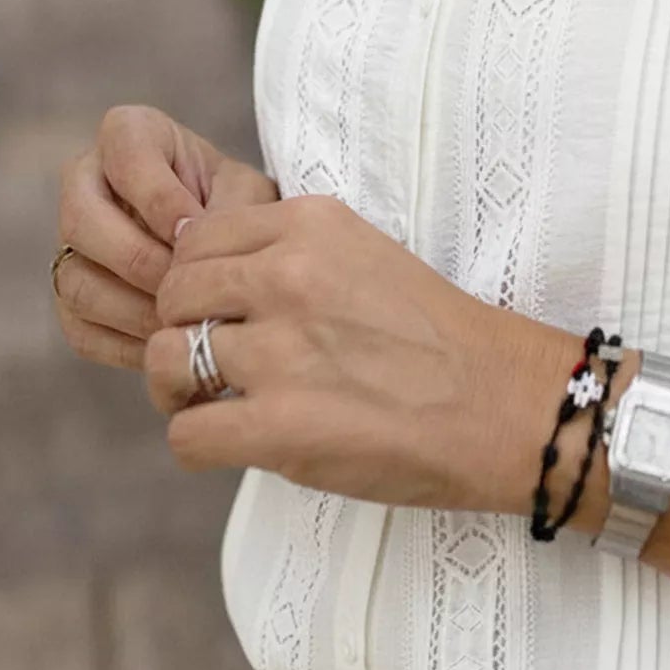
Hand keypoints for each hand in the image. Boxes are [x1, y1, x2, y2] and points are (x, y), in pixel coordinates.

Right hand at [54, 104, 278, 370]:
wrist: (242, 251)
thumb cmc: (245, 209)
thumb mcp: (250, 196)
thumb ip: (227, 210)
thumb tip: (185, 247)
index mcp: (129, 137)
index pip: (122, 151)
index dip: (157, 195)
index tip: (194, 228)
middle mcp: (86, 184)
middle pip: (80, 219)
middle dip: (139, 258)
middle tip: (187, 284)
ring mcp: (72, 245)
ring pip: (76, 280)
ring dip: (135, 309)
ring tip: (186, 323)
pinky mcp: (72, 300)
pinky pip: (82, 329)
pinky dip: (129, 345)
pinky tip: (173, 346)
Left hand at [144, 194, 579, 511]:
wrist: (504, 405)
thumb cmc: (441, 338)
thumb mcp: (367, 255)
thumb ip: (292, 254)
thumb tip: (206, 272)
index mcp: (310, 226)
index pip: (197, 238)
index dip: (199, 280)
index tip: (224, 310)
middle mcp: (288, 276)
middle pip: (172, 294)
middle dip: (181, 330)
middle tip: (215, 362)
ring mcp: (281, 352)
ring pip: (164, 360)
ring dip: (181, 389)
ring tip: (218, 404)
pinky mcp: (278, 426)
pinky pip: (185, 434)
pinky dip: (200, 443)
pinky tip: (235, 443)